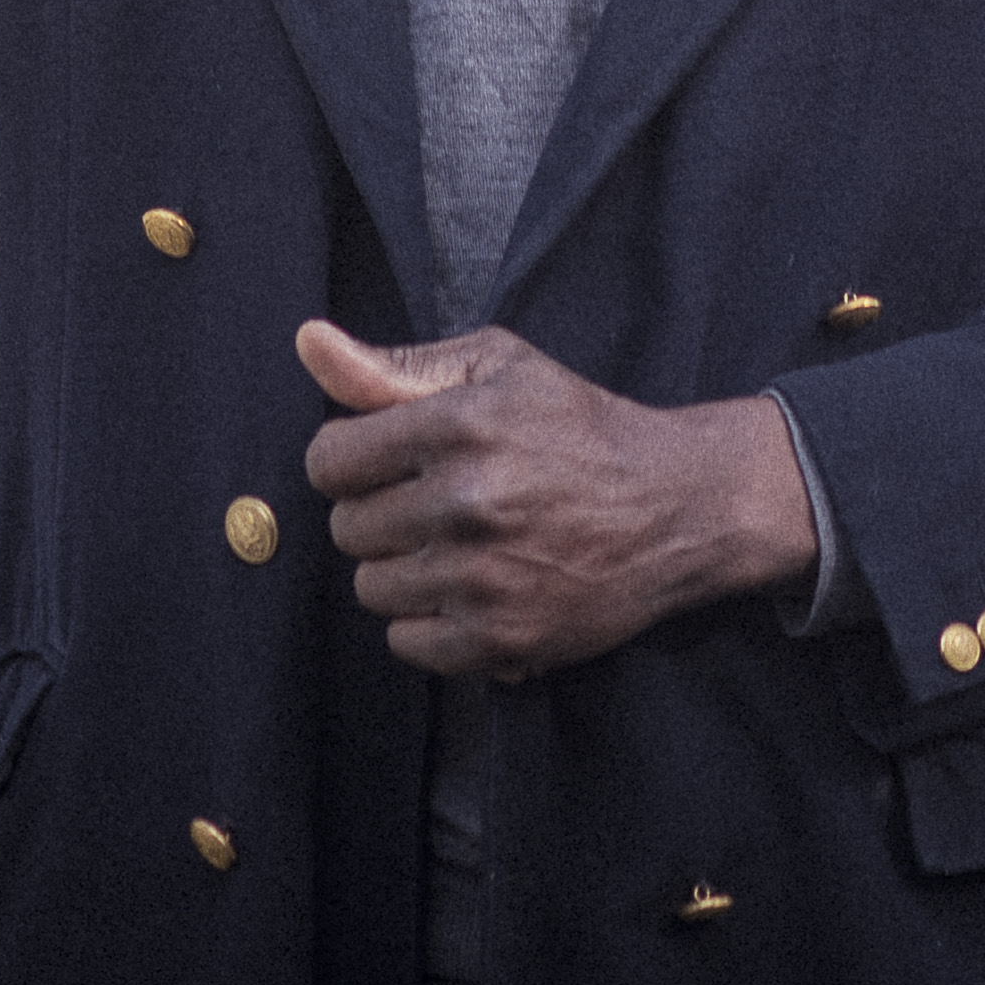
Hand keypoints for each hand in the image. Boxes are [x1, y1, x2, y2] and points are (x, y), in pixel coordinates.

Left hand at [294, 320, 819, 678]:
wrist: (676, 507)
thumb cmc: (579, 427)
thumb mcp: (499, 368)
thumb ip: (395, 365)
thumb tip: (308, 341)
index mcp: (460, 424)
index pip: (329, 461)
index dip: (352, 460)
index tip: (390, 463)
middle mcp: (468, 502)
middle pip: (348, 527)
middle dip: (382, 513)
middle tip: (440, 502)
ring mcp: (485, 576)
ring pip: (372, 587)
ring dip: (404, 569)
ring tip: (461, 545)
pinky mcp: (502, 638)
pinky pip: (406, 642)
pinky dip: (430, 622)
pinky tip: (474, 588)